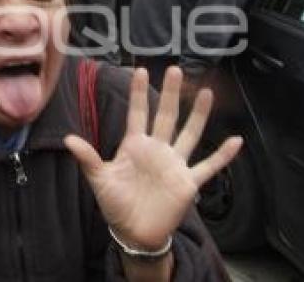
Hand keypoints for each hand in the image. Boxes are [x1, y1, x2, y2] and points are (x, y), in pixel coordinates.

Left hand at [64, 66, 241, 250]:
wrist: (134, 233)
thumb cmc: (115, 204)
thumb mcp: (99, 179)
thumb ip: (88, 158)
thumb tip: (68, 139)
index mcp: (135, 145)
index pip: (138, 113)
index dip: (139, 93)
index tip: (140, 70)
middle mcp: (157, 149)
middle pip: (165, 116)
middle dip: (170, 94)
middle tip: (174, 70)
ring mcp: (174, 164)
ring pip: (190, 134)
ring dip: (198, 115)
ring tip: (206, 92)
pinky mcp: (188, 183)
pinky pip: (209, 166)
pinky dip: (223, 155)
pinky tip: (236, 140)